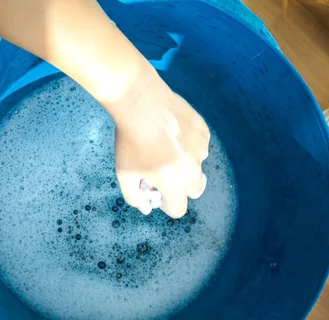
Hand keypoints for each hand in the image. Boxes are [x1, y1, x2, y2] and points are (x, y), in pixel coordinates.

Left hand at [111, 67, 209, 217]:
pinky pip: (200, 146)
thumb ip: (134, 197)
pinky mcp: (204, 132)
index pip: (179, 210)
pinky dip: (189, 145)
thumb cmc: (130, 140)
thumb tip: (147, 207)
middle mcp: (192, 169)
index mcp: (173, 183)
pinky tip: (172, 132)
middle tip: (164, 171)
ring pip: (197, 166)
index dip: (167, 204)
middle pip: (193, 191)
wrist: (140, 101)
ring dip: (184, 163)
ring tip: (165, 145)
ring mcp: (201, 149)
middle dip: (180, 187)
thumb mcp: (124, 173)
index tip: (158, 192)